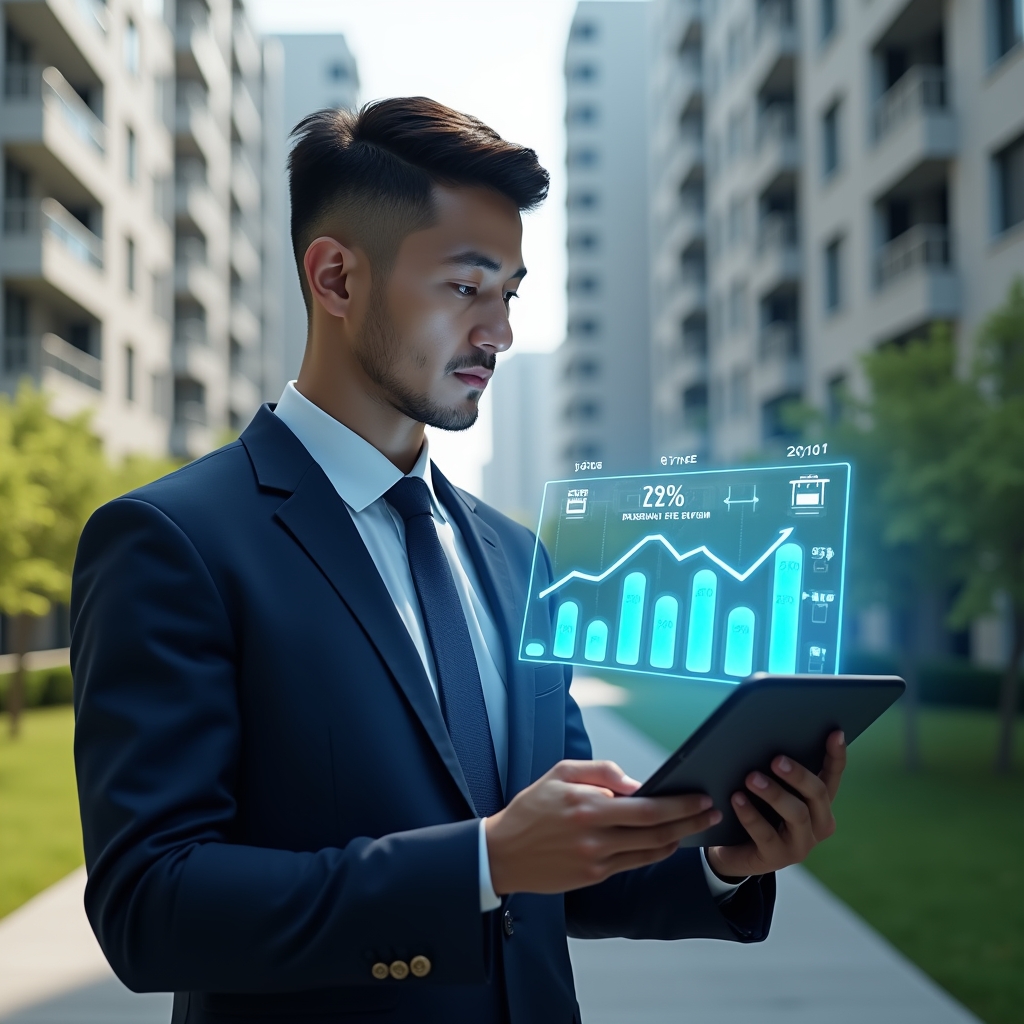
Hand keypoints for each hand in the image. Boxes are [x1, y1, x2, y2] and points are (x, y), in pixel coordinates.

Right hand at [484, 759, 720, 895]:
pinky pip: (633, 864)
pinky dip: (655, 853)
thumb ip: (602, 772)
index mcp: (589, 806)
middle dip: (690, 821)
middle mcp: (596, 836)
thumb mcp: (561, 773)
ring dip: (678, 839)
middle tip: (711, 812)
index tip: (700, 797)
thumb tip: (638, 784)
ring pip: (650, 851)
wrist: (503, 853)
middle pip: (657, 832)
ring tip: (695, 827)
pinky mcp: (593, 877)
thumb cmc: (532, 807)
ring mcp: (596, 860)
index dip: (680, 805)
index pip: (648, 807)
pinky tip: (666, 842)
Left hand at [705, 730, 846, 880]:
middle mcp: (818, 824)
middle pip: (817, 794)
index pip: (832, 776)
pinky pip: (765, 834)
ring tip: (751, 778)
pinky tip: (737, 799)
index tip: (835, 732)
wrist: (734, 851)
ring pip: (796, 814)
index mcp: (820, 804)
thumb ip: (778, 772)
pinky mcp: (777, 858)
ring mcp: (801, 844)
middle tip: (775, 759)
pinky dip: (751, 814)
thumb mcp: (771, 791)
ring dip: (774, 793)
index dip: (836, 755)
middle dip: (798, 775)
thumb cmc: (757, 810)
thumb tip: (770, 736)